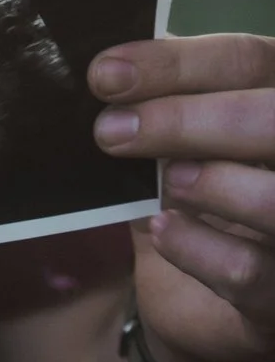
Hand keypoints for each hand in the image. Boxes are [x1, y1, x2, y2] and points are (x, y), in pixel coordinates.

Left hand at [92, 34, 274, 361]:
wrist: (200, 301)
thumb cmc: (191, 199)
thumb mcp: (174, 144)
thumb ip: (160, 102)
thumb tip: (108, 70)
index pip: (249, 61)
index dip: (177, 64)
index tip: (104, 75)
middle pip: (273, 122)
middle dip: (186, 120)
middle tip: (110, 131)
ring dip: (208, 185)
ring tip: (165, 184)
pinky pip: (248, 269)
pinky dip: (195, 247)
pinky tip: (162, 232)